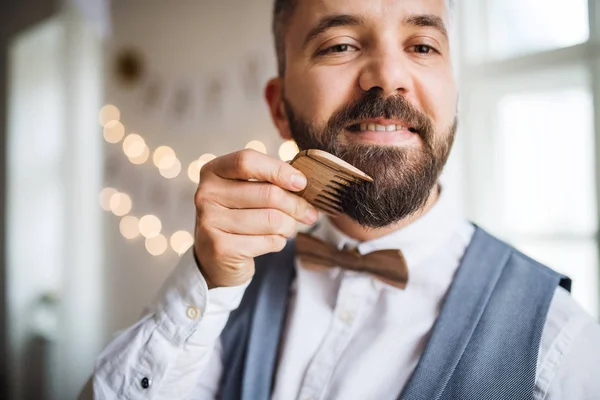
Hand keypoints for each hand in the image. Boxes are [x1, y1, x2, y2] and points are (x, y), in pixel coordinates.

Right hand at [193, 149, 319, 288]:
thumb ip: (270, 181)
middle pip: (267, 193)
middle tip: (309, 214)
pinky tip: (272, 241)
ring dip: (289, 226)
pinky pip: (268, 241)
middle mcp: (206, 194)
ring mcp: (210, 222)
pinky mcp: (221, 248)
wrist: (215, 259)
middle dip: (296, 205)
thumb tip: (303, 182)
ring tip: (286, 228)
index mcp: (213, 172)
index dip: (279, 170)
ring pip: (272, 219)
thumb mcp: (247, 192)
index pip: (247, 161)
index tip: (301, 183)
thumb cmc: (239, 218)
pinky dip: (279, 242)